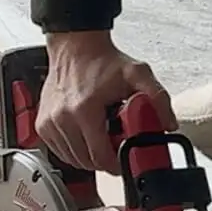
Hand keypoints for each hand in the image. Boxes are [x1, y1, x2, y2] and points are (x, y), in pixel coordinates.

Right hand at [38, 32, 174, 174]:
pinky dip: (75, 150)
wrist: (76, 47)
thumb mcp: (138, 74)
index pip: (100, 156)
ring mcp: (50, 123)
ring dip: (89, 156)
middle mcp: (62, 118)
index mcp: (84, 109)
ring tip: (101, 136)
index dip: (116, 163)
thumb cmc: (103, 62)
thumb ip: (158, 98)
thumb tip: (168, 125)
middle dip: (105, 159)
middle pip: (87, 162)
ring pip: (74, 160)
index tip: (125, 158)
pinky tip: (85, 135)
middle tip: (116, 144)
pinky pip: (61, 152)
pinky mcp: (43, 126)